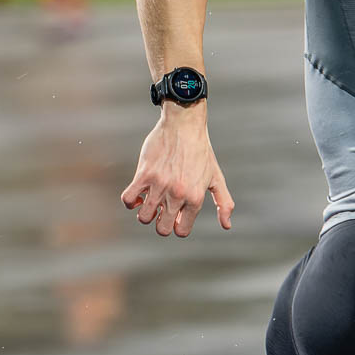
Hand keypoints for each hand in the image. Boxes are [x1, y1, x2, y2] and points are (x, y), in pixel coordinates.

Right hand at [120, 108, 233, 237]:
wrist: (184, 124)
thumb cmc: (201, 151)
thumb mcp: (216, 177)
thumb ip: (223, 203)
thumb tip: (226, 226)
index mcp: (195, 197)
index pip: (181, 230)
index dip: (177, 225)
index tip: (176, 215)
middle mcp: (178, 194)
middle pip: (162, 229)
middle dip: (161, 223)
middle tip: (162, 210)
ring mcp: (160, 185)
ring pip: (144, 217)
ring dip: (145, 213)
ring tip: (150, 201)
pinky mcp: (144, 174)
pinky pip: (128, 198)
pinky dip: (131, 201)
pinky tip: (139, 194)